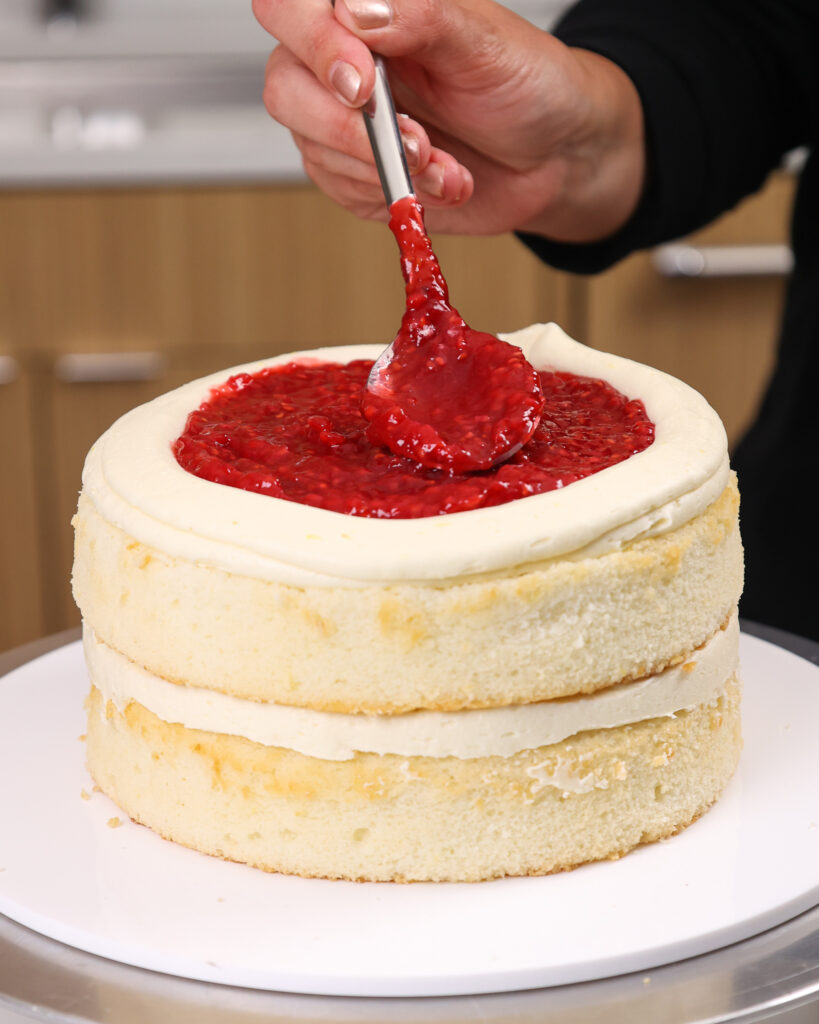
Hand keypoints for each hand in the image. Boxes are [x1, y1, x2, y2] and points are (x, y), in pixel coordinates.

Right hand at [254, 0, 645, 239]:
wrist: (554, 156)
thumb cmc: (525, 85)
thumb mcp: (483, 42)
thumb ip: (420, 17)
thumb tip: (356, 10)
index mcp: (369, 12)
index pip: (289, 8)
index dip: (313, 43)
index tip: (363, 80)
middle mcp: (344, 63)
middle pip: (284, 85)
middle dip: (346, 125)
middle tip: (410, 138)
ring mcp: (344, 122)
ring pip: (311, 145)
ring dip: (384, 165)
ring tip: (443, 163)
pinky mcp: (356, 176)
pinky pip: (341, 189)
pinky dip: (395, 192)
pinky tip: (439, 181)